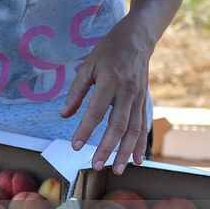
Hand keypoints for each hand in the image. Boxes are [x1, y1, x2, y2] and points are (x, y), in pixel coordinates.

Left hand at [60, 19, 153, 173]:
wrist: (138, 38)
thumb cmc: (109, 50)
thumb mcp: (88, 65)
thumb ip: (77, 91)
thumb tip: (64, 115)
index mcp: (110, 80)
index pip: (96, 111)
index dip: (85, 130)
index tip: (75, 145)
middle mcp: (127, 91)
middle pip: (118, 125)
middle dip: (107, 148)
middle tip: (96, 165)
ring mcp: (139, 98)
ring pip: (133, 130)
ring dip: (125, 152)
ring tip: (117, 169)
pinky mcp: (145, 101)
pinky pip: (143, 126)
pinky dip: (140, 144)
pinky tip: (137, 160)